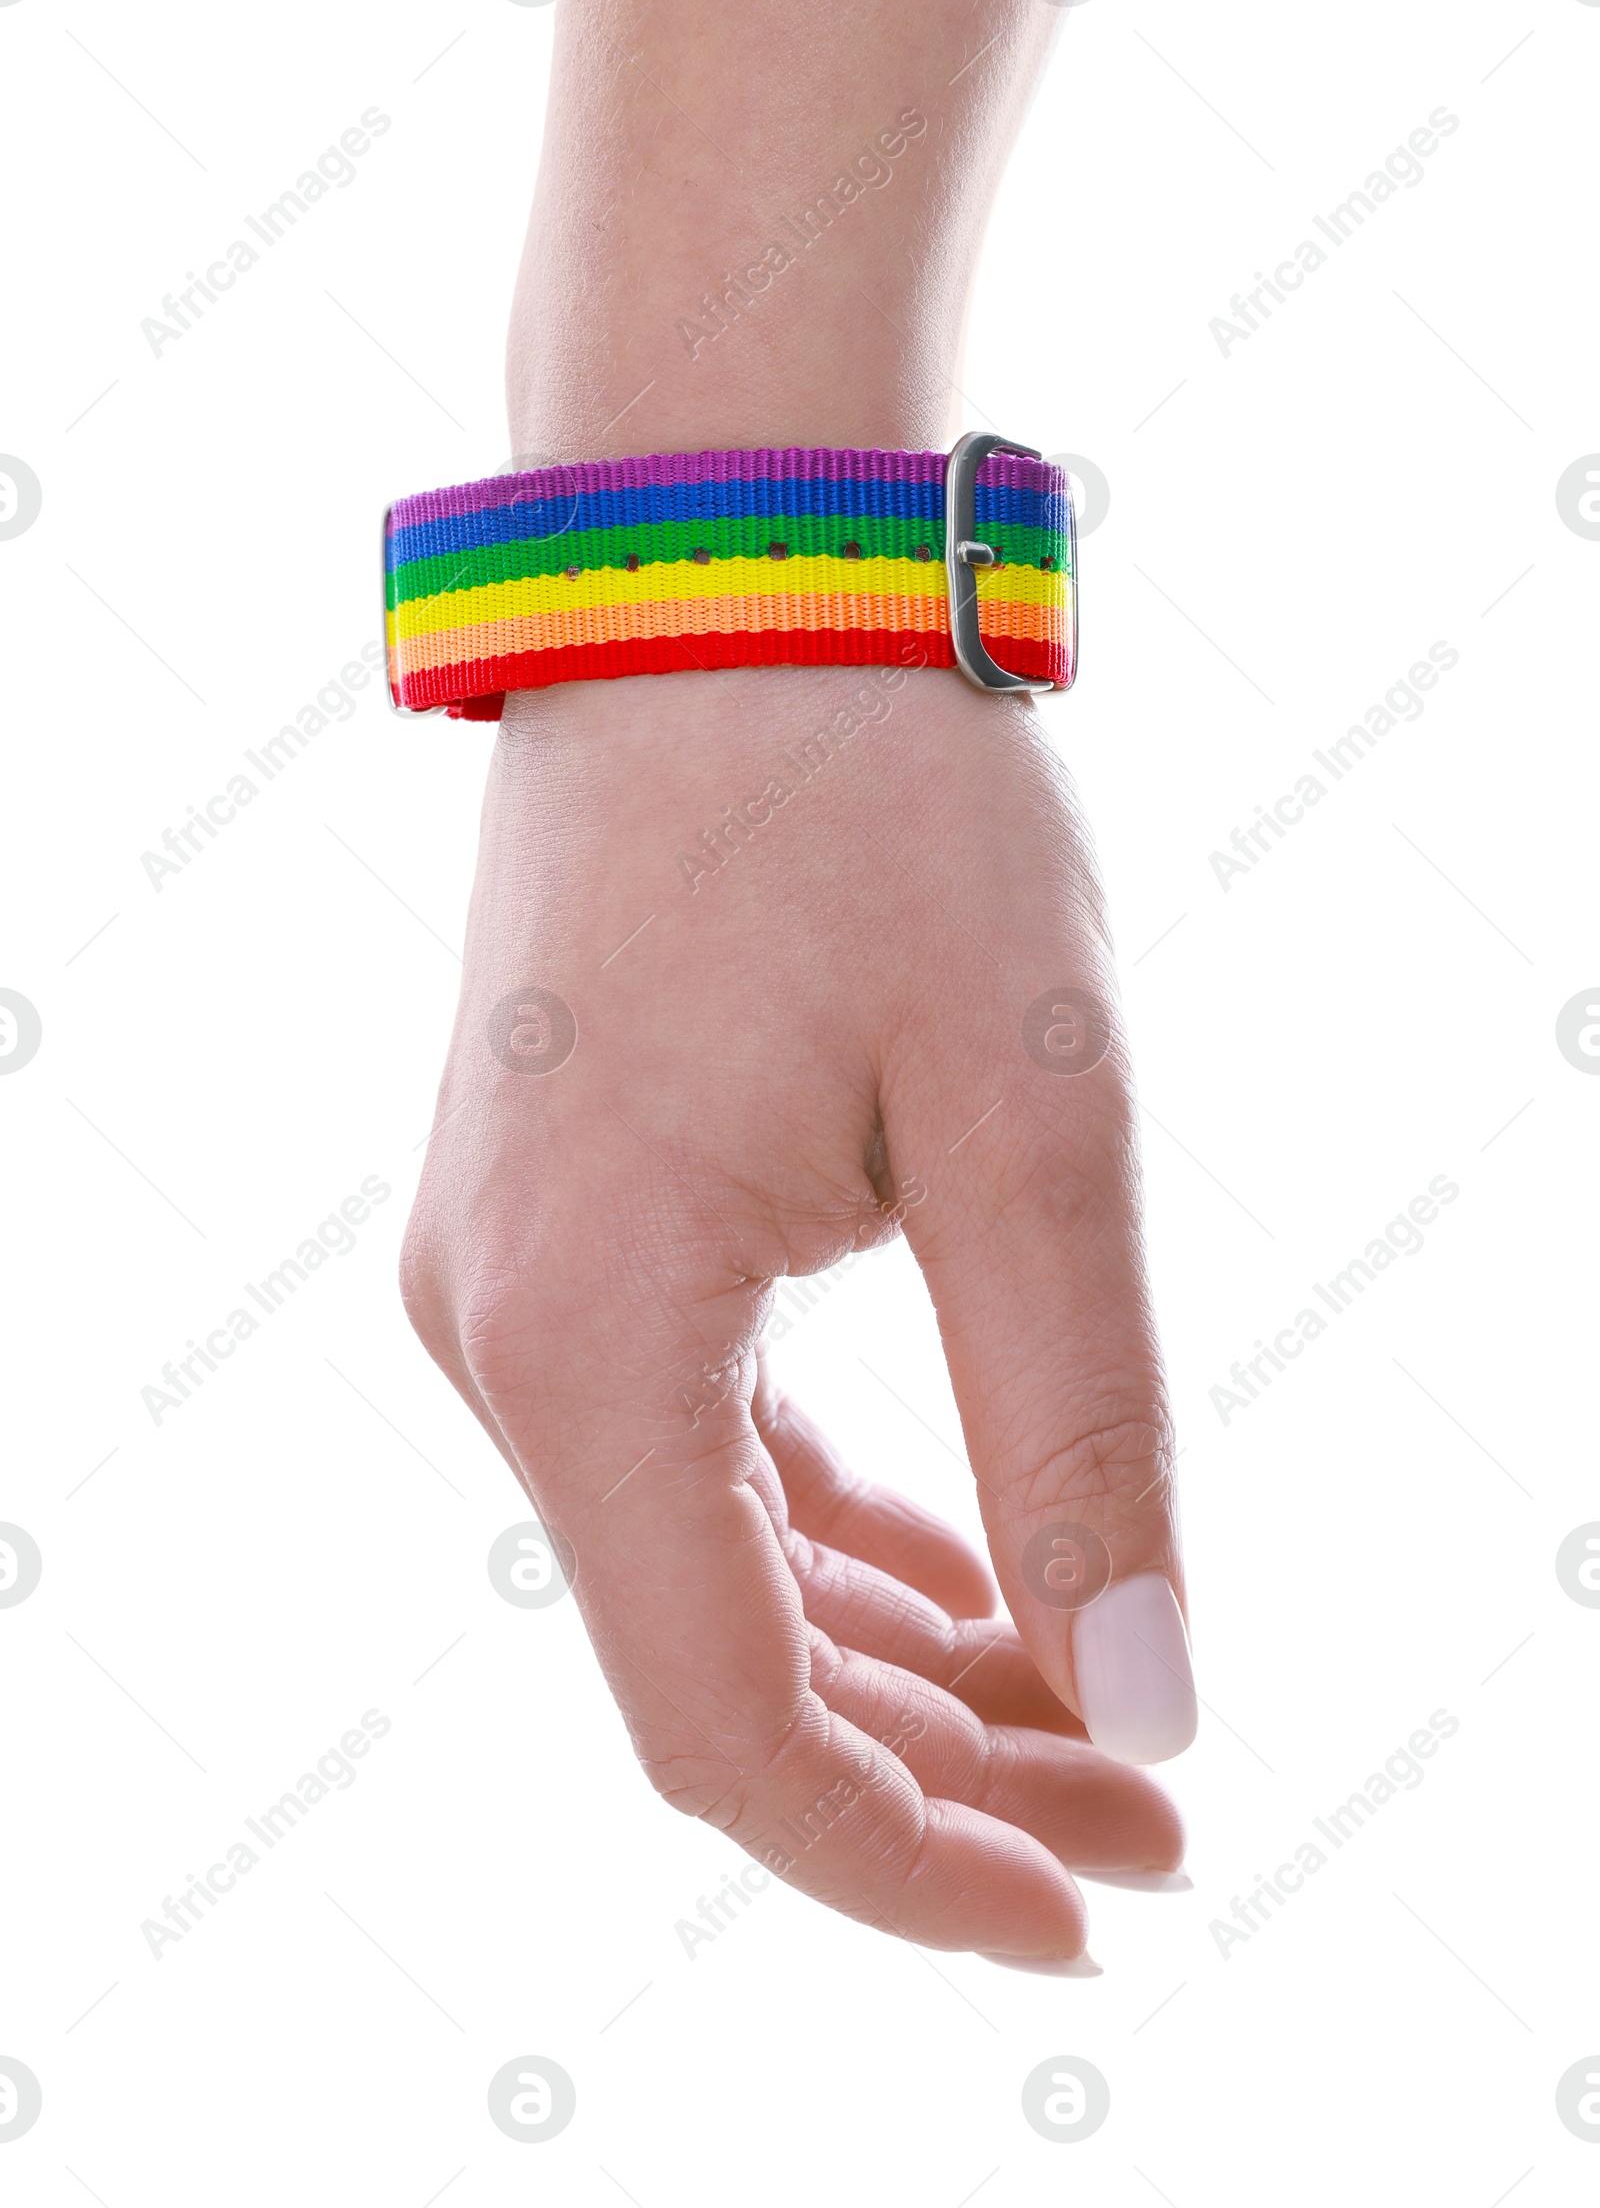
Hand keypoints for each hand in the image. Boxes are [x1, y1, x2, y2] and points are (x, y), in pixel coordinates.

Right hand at [401, 656, 1194, 1966]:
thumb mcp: (1029, 1124)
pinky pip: (695, 1443)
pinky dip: (840, 1531)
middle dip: (946, 1767)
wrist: (721, 566)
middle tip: (1160, 1810)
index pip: (728, 1724)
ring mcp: (513, 1273)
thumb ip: (1085, 1428)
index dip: (917, 1859)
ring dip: (902, 1655)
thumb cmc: (878, 804)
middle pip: (717, 1662)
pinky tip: (976, 1576)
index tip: (1110, 1906)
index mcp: (583, 1336)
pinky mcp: (563, 1212)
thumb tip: (1155, 1706)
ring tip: (1105, 1710)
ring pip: (707, 1563)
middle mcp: (501, 1334)